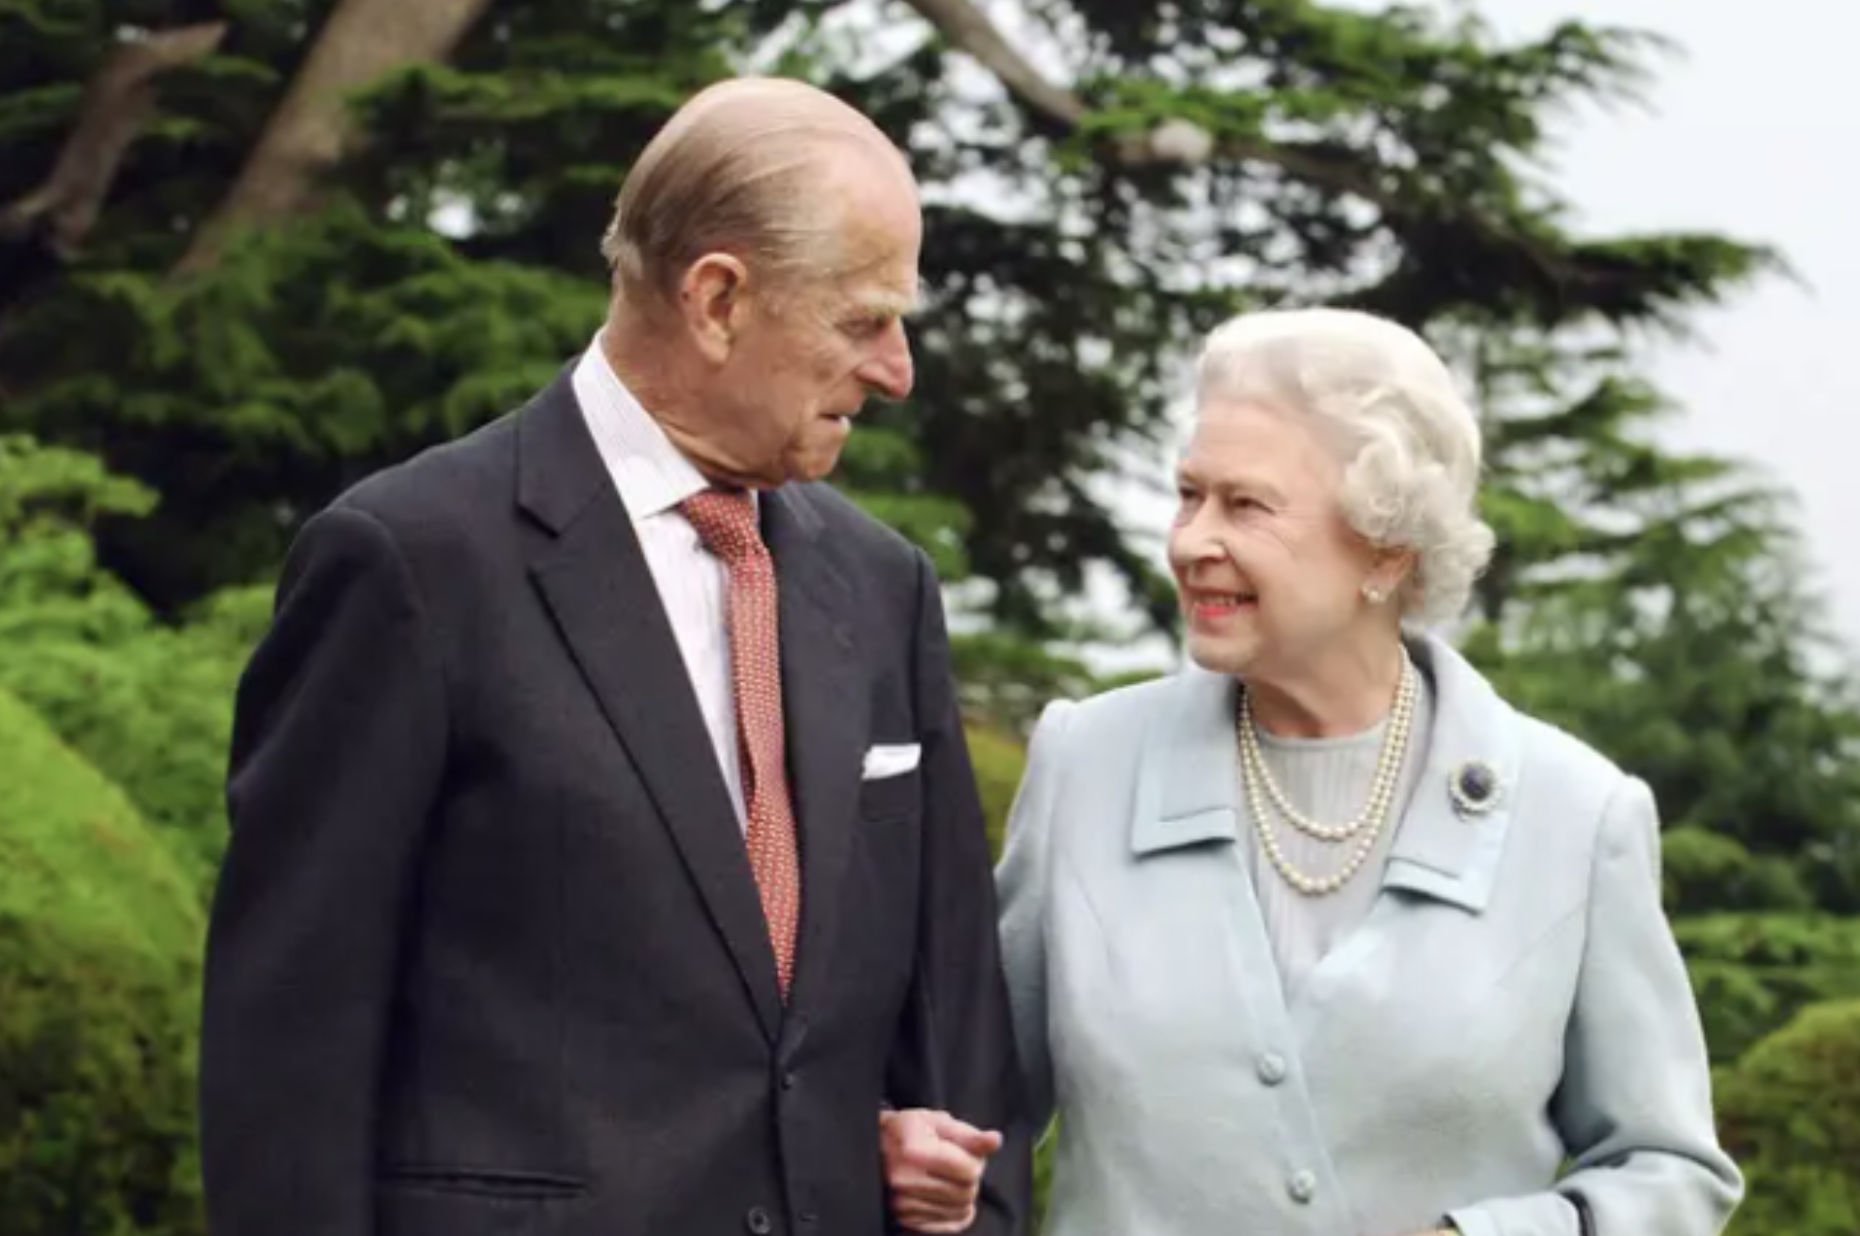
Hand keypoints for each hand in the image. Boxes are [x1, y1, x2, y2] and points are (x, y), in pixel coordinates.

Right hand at [879, 1107, 1003, 1232]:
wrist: (876, 1148)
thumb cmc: (909, 1130)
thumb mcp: (937, 1121)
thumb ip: (969, 1135)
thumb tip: (995, 1141)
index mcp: (914, 1151)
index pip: (969, 1170)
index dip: (976, 1160)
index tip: (966, 1153)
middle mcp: (905, 1180)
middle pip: (966, 1192)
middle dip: (971, 1179)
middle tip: (958, 1165)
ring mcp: (902, 1203)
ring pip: (959, 1210)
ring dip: (964, 1196)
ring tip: (951, 1179)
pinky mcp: (904, 1219)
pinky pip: (947, 1226)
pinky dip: (955, 1214)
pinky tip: (949, 1198)